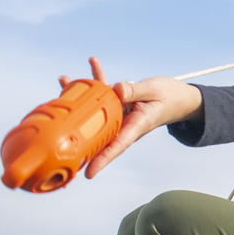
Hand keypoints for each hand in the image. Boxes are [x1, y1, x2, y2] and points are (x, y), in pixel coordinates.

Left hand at [61, 58, 202, 178]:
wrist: (178, 97)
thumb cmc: (170, 97)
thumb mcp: (154, 91)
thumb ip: (135, 91)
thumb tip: (116, 89)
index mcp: (135, 126)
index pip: (116, 146)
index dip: (102, 159)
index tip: (87, 172)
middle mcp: (124, 123)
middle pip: (96, 129)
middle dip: (75, 124)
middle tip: (54, 121)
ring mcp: (119, 114)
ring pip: (94, 109)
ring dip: (79, 93)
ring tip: (64, 79)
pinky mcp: (118, 103)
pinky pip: (103, 94)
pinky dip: (96, 80)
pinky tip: (92, 63)